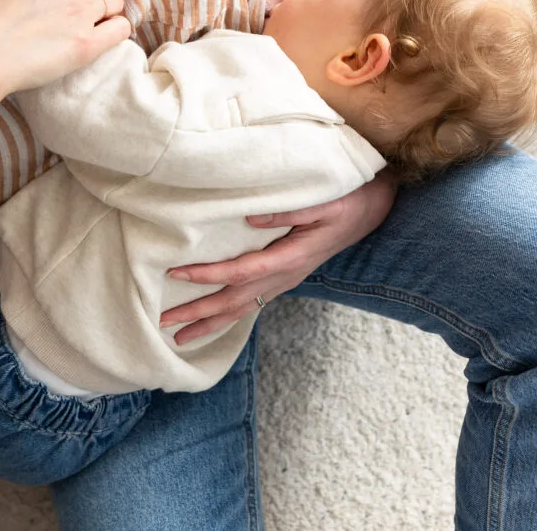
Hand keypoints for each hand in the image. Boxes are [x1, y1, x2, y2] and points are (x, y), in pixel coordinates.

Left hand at [160, 171, 397, 343]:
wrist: (372, 210)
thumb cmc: (346, 200)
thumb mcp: (322, 201)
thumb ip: (288, 211)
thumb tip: (249, 218)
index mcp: (291, 257)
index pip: (241, 272)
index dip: (207, 276)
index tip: (176, 274)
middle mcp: (286, 275)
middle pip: (236, 300)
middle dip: (199, 314)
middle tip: (165, 324)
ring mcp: (287, 279)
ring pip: (244, 307)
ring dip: (211, 322)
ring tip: (181, 336)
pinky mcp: (286, 276)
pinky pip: (253, 301)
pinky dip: (230, 314)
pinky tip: (214, 319)